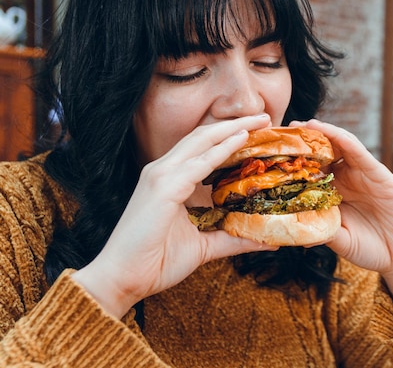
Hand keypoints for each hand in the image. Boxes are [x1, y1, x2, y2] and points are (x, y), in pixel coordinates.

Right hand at [73, 115, 276, 318]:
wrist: (122, 279)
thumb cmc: (157, 261)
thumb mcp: (204, 246)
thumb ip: (232, 238)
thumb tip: (266, 240)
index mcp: (169, 179)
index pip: (202, 148)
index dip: (228, 136)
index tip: (258, 131)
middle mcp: (163, 170)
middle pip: (203, 136)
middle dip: (235, 124)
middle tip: (264, 116)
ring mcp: (160, 176)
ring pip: (201, 142)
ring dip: (232, 129)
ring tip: (259, 120)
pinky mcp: (162, 188)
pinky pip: (197, 164)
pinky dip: (220, 149)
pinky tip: (241, 140)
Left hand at [292, 119, 392, 323]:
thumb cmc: (368, 249)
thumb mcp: (338, 240)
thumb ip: (320, 231)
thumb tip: (292, 229)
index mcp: (332, 193)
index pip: (310, 171)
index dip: (293, 162)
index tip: (272, 154)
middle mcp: (345, 179)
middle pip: (322, 153)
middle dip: (304, 141)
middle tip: (283, 130)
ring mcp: (361, 174)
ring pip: (339, 146)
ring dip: (322, 133)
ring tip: (302, 125)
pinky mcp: (378, 173)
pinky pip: (359, 152)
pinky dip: (343, 139)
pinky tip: (329, 131)